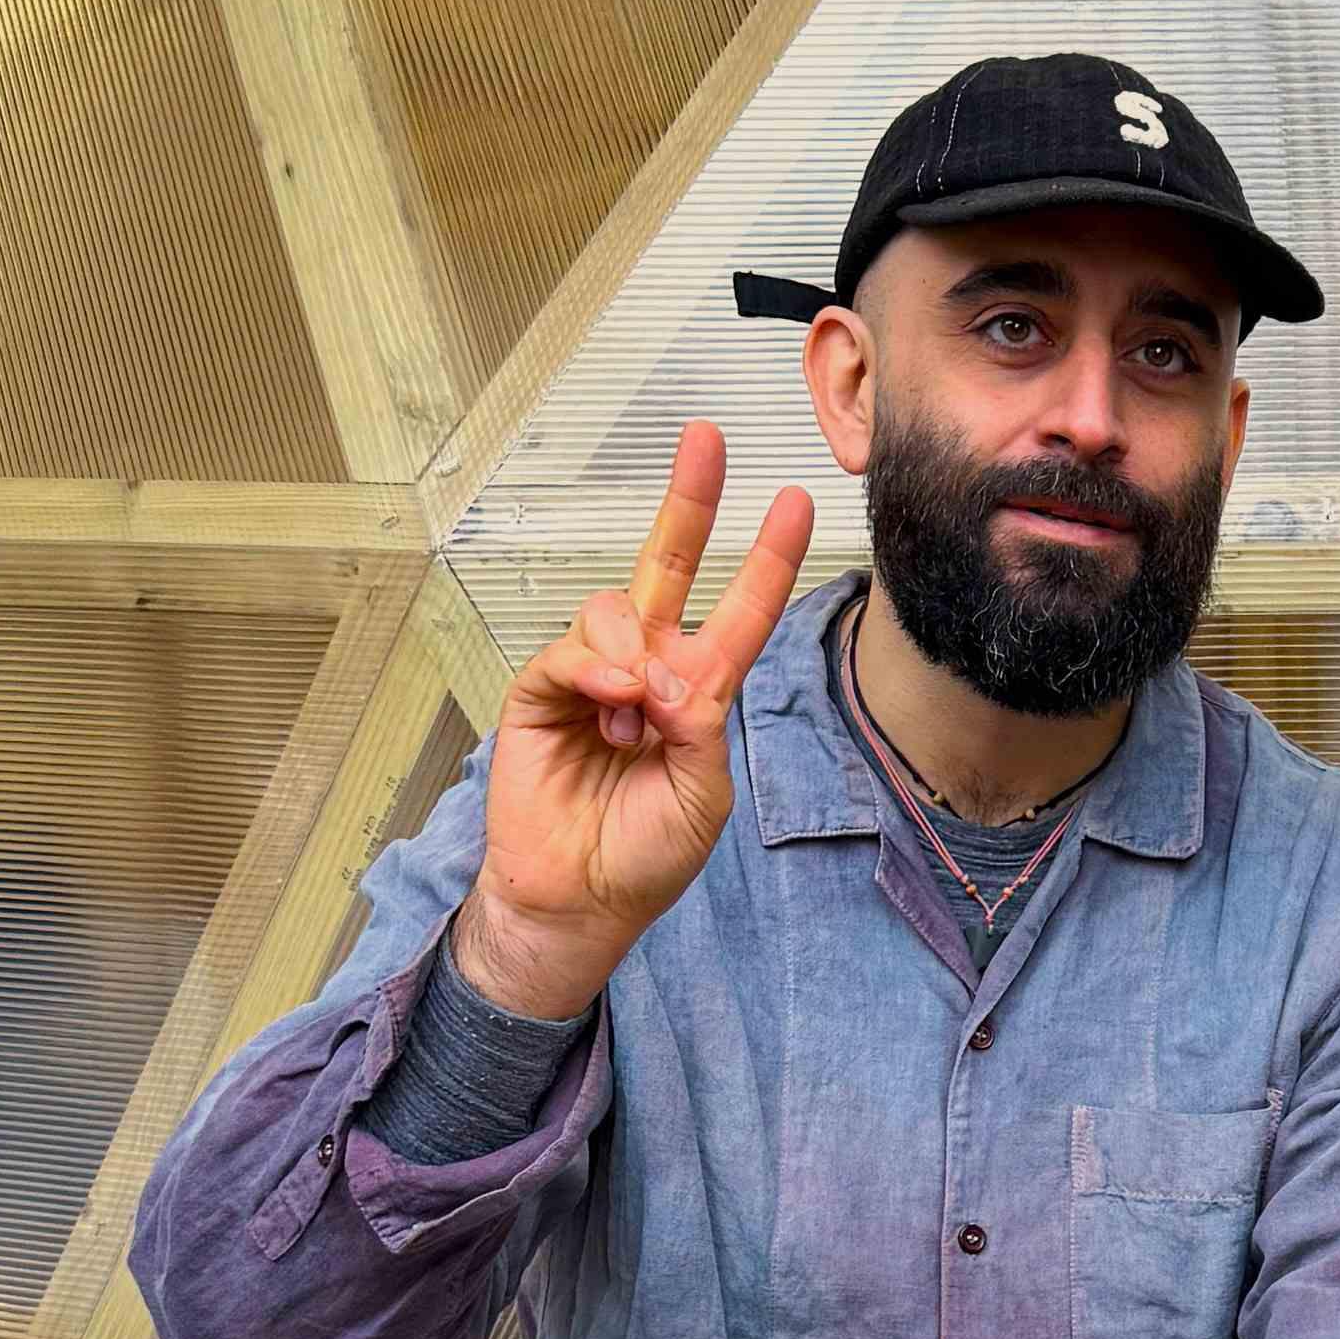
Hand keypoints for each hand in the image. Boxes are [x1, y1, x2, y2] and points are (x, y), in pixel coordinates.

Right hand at [456, 426, 817, 1024]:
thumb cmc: (645, 853)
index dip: (767, 559)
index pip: (739, 611)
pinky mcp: (542, 691)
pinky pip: (572, 651)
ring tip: (640, 712)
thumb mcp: (703, 792)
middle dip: (687, 499)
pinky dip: (598, 667)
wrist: (580, 899)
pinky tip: (613, 701)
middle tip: (706, 439)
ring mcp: (592, 675)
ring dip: (636, 650)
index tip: (797, 502)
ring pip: (616, 607)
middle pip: (668, 564)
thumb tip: (663, 668)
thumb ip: (698, 722)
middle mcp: (648, 669)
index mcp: (699, 691)